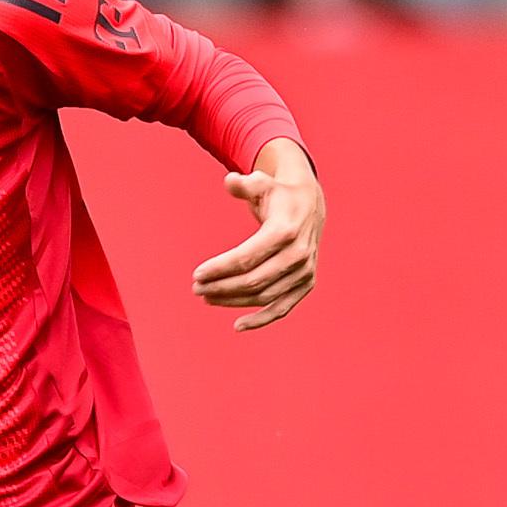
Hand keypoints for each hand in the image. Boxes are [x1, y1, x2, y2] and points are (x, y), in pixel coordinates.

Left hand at [197, 139, 323, 329]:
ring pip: (263, 296)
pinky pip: (283, 308)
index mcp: (285, 231)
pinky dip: (262, 319)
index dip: (220, 268)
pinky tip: (238, 325)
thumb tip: (229, 181)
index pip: (246, 257)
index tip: (197, 274)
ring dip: (233, 301)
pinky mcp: (306, 283)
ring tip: (207, 297)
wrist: (309, 205)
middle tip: (196, 289)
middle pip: (252, 280)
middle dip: (221, 287)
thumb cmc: (277, 194)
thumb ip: (244, 184)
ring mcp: (304, 271)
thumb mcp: (262, 183)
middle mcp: (298, 254)